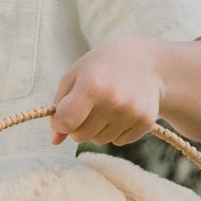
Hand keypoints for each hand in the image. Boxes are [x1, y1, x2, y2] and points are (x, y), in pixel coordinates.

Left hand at [50, 36, 166, 147]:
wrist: (144, 59)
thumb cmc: (101, 67)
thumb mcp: (74, 76)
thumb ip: (59, 106)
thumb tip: (55, 140)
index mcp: (92, 86)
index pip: (66, 122)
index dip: (60, 122)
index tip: (63, 114)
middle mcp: (114, 101)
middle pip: (81, 136)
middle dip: (79, 125)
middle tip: (89, 105)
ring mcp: (132, 113)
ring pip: (100, 140)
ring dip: (99, 127)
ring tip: (108, 104)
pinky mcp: (146, 122)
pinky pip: (119, 141)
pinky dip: (117, 130)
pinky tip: (123, 109)